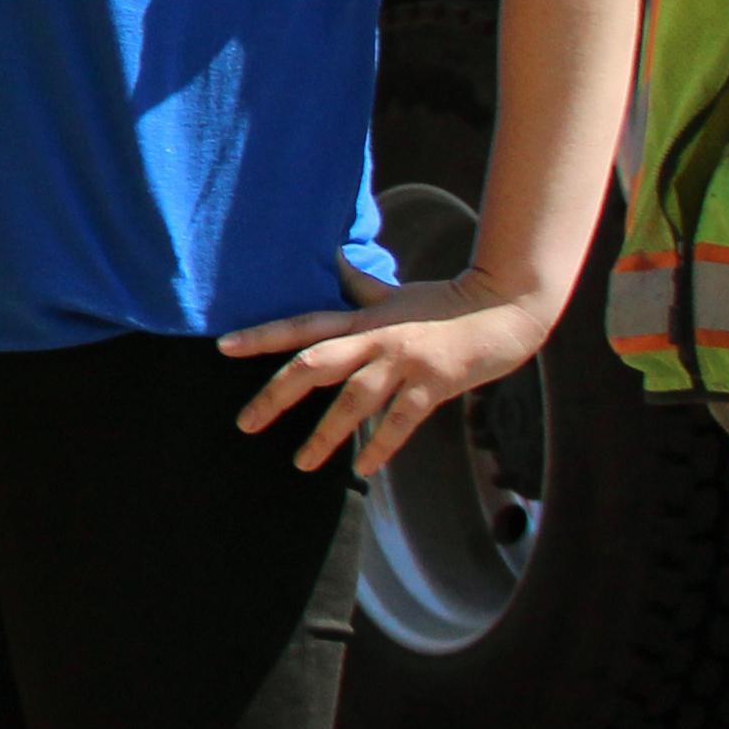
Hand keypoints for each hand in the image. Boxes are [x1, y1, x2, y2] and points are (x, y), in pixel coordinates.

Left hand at [224, 259, 553, 474]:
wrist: (504, 308)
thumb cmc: (443, 303)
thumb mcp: (393, 294)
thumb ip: (358, 288)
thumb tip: (331, 260)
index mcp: (361, 319)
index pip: (301, 325)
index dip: (262, 335)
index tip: (224, 347)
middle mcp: (376, 339)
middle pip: (315, 364)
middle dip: (277, 395)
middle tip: (245, 423)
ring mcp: (404, 362)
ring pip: (354, 400)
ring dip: (326, 434)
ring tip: (302, 464)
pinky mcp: (434, 384)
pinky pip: (402, 421)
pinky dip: (382, 445)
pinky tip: (364, 468)